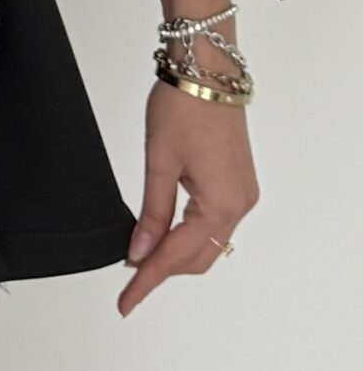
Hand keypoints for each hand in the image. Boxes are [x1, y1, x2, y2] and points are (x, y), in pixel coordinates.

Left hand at [117, 75, 259, 315]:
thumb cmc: (185, 104)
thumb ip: (152, 212)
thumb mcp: (159, 162)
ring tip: (140, 256)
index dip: (148, 280)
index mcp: (222, 203)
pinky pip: (215, 222)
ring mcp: (242, 193)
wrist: (207, 69)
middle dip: (163, 269)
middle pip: (198, 256)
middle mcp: (240, 203)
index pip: (178, 256)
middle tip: (128, 278)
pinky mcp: (238, 182)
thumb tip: (140, 252)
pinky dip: (189, 233)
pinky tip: (164, 232)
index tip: (126, 302)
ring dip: (176, 252)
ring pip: (208, 242)